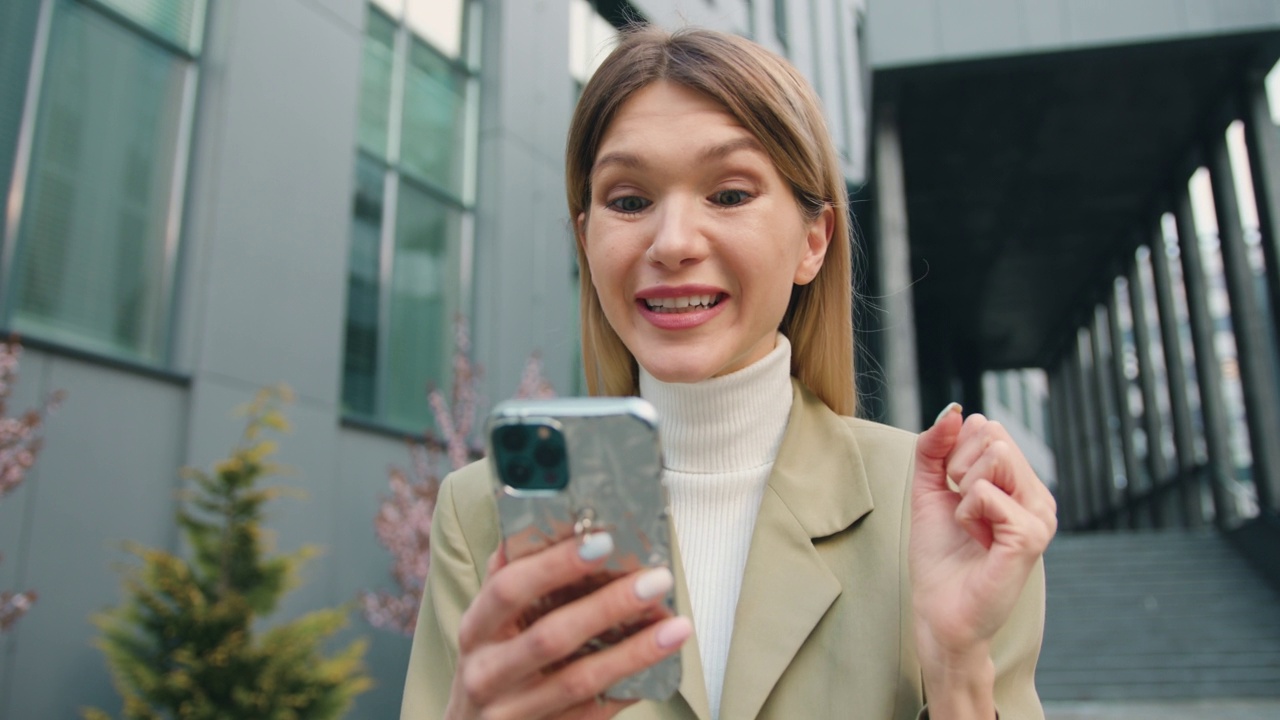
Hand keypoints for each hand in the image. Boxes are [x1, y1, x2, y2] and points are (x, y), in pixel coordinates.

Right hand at [445, 532, 692, 719]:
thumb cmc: (488, 666)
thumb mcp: (486, 624)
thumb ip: (509, 579)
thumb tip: (536, 526)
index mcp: (475, 630)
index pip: (509, 589)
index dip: (554, 564)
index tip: (601, 541)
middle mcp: (487, 672)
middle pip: (551, 637)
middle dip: (609, 605)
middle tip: (655, 580)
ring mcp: (514, 711)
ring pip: (580, 680)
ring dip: (634, 651)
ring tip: (674, 626)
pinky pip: (593, 712)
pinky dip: (629, 686)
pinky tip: (658, 663)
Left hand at [909, 404, 1056, 715]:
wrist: (939, 609)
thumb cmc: (939, 554)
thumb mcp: (929, 488)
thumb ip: (935, 447)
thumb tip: (954, 410)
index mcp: (1020, 482)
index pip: (987, 427)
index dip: (954, 453)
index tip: (954, 493)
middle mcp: (1037, 494)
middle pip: (994, 435)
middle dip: (958, 467)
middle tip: (961, 510)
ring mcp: (1040, 514)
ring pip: (995, 455)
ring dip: (963, 491)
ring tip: (971, 526)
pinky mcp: (1031, 536)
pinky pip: (985, 493)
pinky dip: (967, 514)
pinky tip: (977, 540)